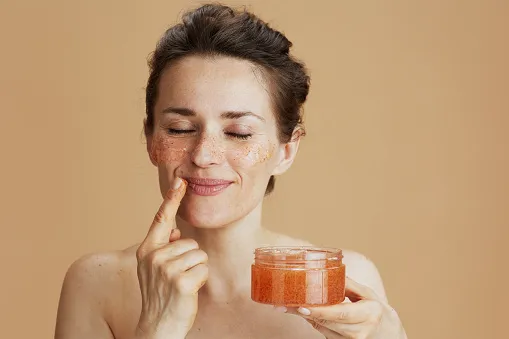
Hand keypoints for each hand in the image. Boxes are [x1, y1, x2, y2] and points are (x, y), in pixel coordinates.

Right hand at [134, 178, 208, 338]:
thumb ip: (164, 248)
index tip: (180, 181)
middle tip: (178, 278)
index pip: (161, 219)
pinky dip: (200, 280)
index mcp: (147, 250)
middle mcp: (154, 256)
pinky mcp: (181, 281)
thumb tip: (176, 232)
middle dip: (190, 260)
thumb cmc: (161, 295)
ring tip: (182, 285)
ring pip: (199, 255)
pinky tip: (188, 291)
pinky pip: (203, 269)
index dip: (172, 199)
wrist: (157, 326)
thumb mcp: (155, 268)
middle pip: (190, 242)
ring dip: (196, 271)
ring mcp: (166, 269)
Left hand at [285, 277, 405, 338]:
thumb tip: (331, 270)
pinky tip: (306, 312)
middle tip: (285, 305)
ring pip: (322, 329)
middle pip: (327, 322)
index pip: (339, 314)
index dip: (319, 311)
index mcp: (368, 314)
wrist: (387, 334)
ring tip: (289, 306)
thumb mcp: (368, 294)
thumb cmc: (377, 311)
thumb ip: (349, 284)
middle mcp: (359, 332)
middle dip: (305, 313)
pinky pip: (324, 332)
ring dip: (306, 317)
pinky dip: (314, 321)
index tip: (302, 306)